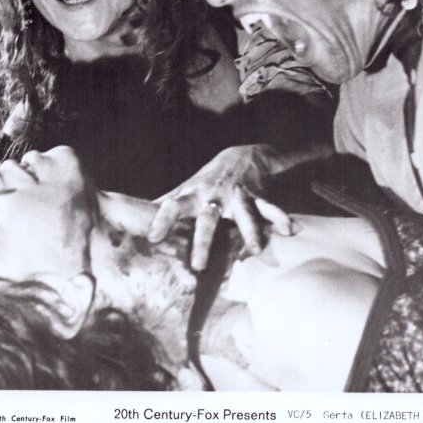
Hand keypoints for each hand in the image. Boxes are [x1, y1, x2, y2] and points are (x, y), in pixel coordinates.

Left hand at [148, 145, 295, 270]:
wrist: (241, 156)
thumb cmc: (206, 181)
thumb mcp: (184, 190)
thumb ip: (163, 205)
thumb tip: (132, 217)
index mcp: (192, 196)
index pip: (172, 207)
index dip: (162, 221)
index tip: (153, 238)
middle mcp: (214, 197)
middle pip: (207, 220)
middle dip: (204, 241)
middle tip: (199, 267)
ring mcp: (237, 197)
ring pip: (244, 216)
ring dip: (250, 232)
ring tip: (256, 250)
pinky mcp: (258, 197)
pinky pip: (270, 209)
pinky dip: (280, 219)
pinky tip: (290, 230)